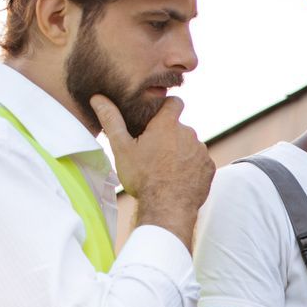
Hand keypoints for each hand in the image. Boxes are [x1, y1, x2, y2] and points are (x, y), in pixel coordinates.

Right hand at [92, 94, 215, 237]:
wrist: (167, 207)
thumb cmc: (143, 178)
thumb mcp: (122, 148)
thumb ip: (112, 120)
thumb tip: (98, 99)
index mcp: (167, 125)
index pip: (174, 102)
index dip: (167, 106)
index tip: (158, 116)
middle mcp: (188, 134)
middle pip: (179, 128)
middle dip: (169, 136)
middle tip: (154, 153)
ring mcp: (201, 151)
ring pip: (190, 146)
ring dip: (181, 153)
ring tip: (166, 170)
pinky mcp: (208, 168)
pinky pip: (200, 163)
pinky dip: (191, 168)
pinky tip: (179, 179)